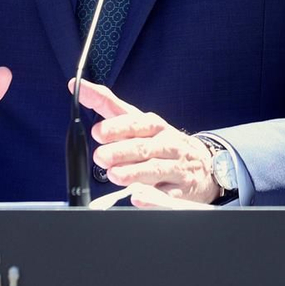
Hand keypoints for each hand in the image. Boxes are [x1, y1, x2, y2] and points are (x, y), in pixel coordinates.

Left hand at [68, 78, 221, 204]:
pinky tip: (138, 198)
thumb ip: (108, 104)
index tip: (98, 131)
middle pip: (145, 147)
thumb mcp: (139, 121)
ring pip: (156, 170)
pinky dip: (153, 198)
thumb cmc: (164, 142)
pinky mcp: (181, 191)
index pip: (138, 123)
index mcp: (156, 127)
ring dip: (135, 173)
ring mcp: (177, 168)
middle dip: (122, 152)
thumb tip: (79, 87)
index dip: (118, 127)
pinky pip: (168, 196)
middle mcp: (167, 145)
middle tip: (101, 157)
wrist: (205, 166)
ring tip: (115, 175)